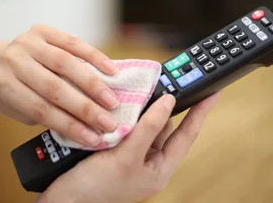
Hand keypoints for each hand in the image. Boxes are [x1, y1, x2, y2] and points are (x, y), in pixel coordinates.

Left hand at [0, 25, 120, 146]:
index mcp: (3, 85)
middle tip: (108, 122)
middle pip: (54, 87)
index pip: (40, 109)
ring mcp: (27, 42)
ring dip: (93, 85)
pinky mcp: (41, 30)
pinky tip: (110, 71)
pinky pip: (73, 43)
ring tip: (112, 101)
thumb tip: (86, 127)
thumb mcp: (19, 110)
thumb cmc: (11, 92)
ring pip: (66, 64)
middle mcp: (13, 61)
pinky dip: (94, 57)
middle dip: (85, 108)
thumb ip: (48, 114)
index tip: (93, 138)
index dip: (69, 125)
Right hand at [38, 92, 219, 202]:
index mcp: (159, 170)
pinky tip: (120, 104)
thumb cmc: (94, 190)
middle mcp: (148, 163)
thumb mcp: (126, 157)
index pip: (186, 136)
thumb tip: (167, 102)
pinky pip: (126, 128)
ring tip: (138, 93)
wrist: (61, 202)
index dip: (199, 114)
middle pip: (163, 127)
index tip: (211, 94)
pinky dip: (125, 115)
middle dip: (162, 107)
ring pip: (143, 125)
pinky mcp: (114, 151)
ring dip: (140, 110)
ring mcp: (131, 157)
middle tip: (164, 83)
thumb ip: (148, 128)